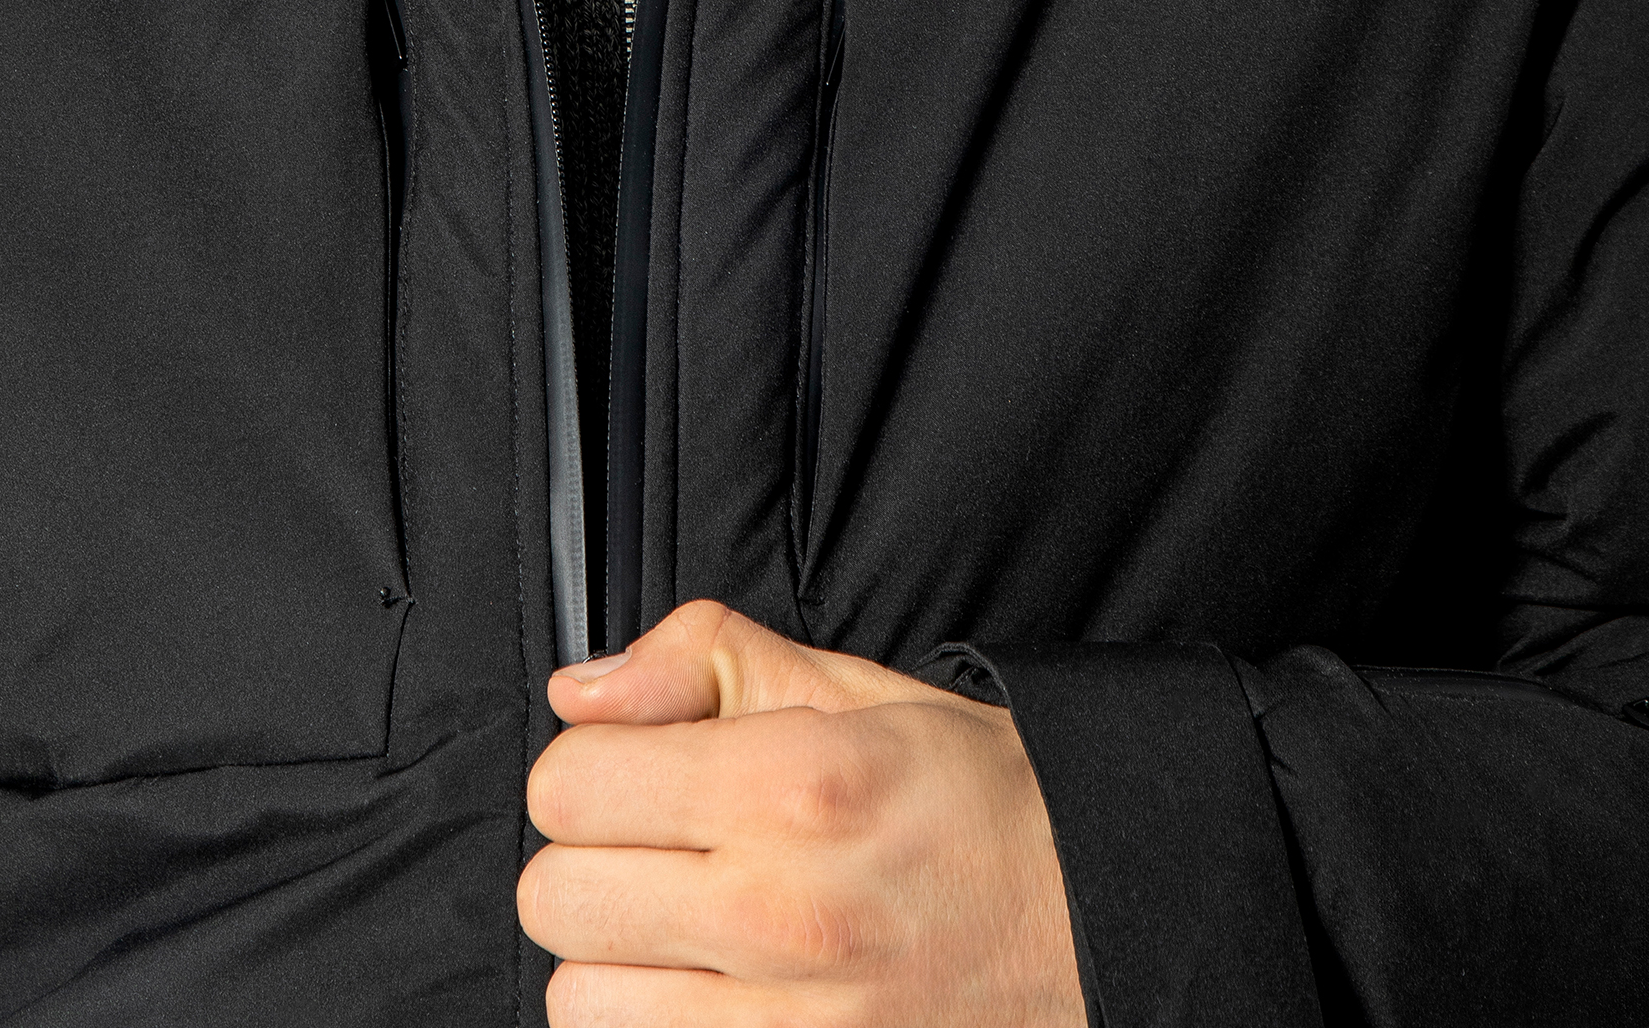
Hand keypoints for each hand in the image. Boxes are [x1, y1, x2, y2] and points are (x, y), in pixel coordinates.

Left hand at [519, 599, 1082, 1022]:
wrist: (1093, 914)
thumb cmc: (969, 798)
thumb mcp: (847, 685)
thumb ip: (701, 658)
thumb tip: (580, 689)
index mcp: (791, 784)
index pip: (569, 784)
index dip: (589, 763)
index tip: (633, 766)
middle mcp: (780, 912)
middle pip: (555, 899)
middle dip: (590, 858)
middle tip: (656, 844)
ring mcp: (792, 1026)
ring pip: (581, 1003)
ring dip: (616, 960)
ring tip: (686, 923)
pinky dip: (658, 1024)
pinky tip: (710, 987)